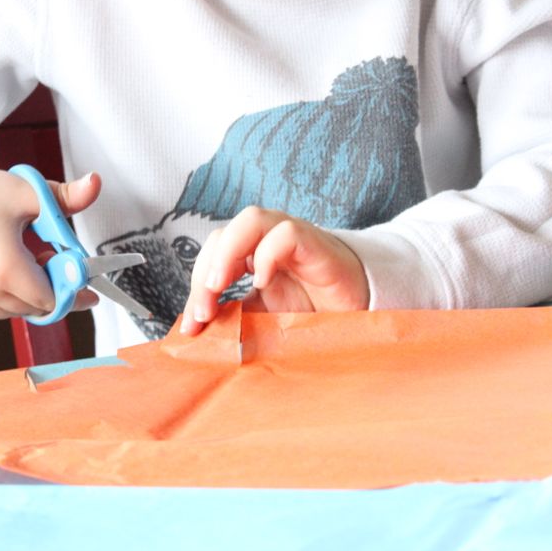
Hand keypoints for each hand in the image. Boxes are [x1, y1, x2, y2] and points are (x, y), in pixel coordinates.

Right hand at [0, 153, 100, 319]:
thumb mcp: (27, 192)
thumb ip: (67, 197)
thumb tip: (95, 184)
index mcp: (5, 268)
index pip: (52, 300)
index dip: (70, 289)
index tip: (83, 283)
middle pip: (34, 307)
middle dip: (49, 286)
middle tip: (48, 256)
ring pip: (11, 310)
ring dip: (25, 292)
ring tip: (20, 257)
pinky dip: (1, 294)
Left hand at [180, 206, 369, 334]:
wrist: (359, 314)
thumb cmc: (312, 312)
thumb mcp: (263, 320)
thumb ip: (233, 319)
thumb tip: (196, 331)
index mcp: (251, 254)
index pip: (212, 253)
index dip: (195, 285)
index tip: (192, 324)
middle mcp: (268, 239)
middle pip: (223, 234)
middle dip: (205, 271)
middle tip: (203, 310)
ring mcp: (292, 237)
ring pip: (250, 219)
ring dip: (227, 254)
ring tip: (220, 288)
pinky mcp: (316, 245)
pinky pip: (286, 233)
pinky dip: (267, 255)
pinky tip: (262, 283)